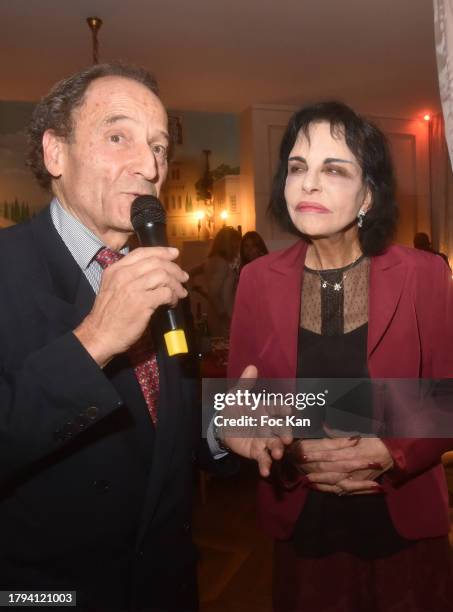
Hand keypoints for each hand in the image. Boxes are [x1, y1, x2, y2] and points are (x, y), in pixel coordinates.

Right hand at [74, 246, 187, 365]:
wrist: (99, 335)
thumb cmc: (107, 315)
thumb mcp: (112, 287)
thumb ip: (128, 277)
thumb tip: (153, 273)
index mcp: (115, 269)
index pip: (142, 252)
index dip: (162, 251)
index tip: (174, 254)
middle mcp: (124, 275)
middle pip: (156, 262)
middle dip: (174, 268)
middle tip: (183, 277)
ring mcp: (133, 288)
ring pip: (164, 275)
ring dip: (176, 284)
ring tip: (180, 292)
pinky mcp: (142, 302)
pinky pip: (166, 292)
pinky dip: (174, 297)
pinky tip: (173, 303)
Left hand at [219, 365, 293, 476]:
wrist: (222, 426)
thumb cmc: (233, 408)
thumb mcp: (236, 395)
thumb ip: (245, 384)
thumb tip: (251, 367)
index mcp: (267, 409)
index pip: (277, 408)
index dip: (283, 409)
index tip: (288, 409)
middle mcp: (270, 424)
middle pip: (281, 429)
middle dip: (285, 434)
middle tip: (287, 439)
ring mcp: (265, 439)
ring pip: (275, 445)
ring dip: (277, 450)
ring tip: (276, 455)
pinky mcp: (257, 452)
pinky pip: (263, 459)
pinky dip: (265, 465)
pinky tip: (265, 471)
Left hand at [294, 435, 393, 494]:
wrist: (390, 454)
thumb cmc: (373, 440)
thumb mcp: (358, 432)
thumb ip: (340, 434)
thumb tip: (324, 427)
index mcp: (352, 452)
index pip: (329, 453)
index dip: (315, 454)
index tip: (303, 452)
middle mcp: (352, 466)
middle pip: (329, 467)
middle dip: (313, 467)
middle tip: (298, 464)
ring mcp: (355, 478)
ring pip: (333, 480)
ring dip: (318, 480)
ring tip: (305, 478)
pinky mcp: (358, 485)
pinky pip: (341, 490)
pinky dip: (329, 489)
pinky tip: (317, 487)